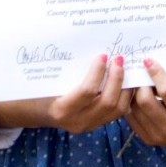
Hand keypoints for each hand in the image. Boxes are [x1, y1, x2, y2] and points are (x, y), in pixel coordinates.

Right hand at [0, 53, 133, 133]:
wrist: (38, 111)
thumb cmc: (42, 89)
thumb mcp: (50, 79)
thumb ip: (67, 67)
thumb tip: (86, 41)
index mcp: (62, 109)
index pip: (87, 91)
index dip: (98, 72)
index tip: (103, 55)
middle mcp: (77, 121)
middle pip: (107, 102)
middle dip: (117, 78)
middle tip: (119, 59)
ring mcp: (89, 125)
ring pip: (117, 110)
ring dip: (125, 87)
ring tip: (127, 69)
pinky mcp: (97, 125)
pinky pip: (118, 112)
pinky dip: (125, 96)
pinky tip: (126, 81)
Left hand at [127, 58, 165, 148]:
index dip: (156, 74)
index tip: (148, 61)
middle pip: (145, 102)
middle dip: (141, 84)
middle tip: (143, 73)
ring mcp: (159, 136)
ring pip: (135, 110)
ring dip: (134, 94)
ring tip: (140, 83)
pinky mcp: (150, 140)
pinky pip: (132, 120)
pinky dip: (131, 105)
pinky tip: (137, 95)